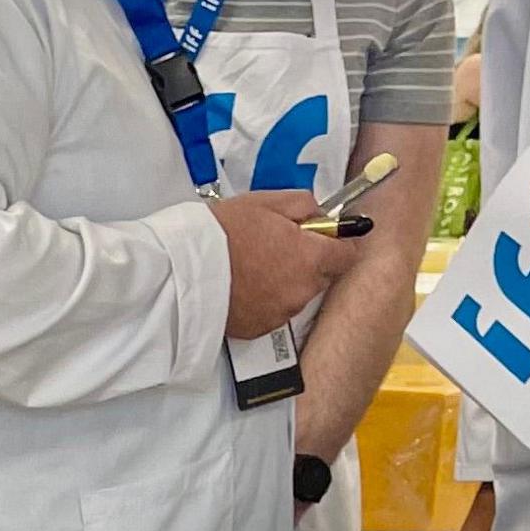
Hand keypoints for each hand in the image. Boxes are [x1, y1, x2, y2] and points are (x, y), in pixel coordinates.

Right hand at [210, 190, 364, 339]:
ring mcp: (282, 313)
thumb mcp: (264, 202)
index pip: (348, 254)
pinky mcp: (260, 329)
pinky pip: (272, 312)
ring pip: (295, 295)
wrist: (181, 272)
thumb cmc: (221, 232)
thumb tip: (319, 215)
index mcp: (312, 256)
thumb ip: (303, 205)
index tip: (319, 236)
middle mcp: (303, 290)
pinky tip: (240, 287)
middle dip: (306, 262)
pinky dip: (263, 301)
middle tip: (273, 247)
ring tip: (250, 269)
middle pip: (321, 276)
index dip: (336, 242)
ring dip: (283, 283)